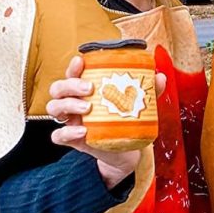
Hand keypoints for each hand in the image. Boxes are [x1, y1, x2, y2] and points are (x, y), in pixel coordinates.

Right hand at [46, 55, 166, 188]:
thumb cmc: (126, 121)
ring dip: (67, 105)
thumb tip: (160, 77)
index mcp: (86, 89)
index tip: (80, 62)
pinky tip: (82, 131)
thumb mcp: (137, 104)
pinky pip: (58, 135)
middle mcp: (74, 102)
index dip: (73, 67)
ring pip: (53, 108)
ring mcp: (70, 120)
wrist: (126, 151)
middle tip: (89, 89)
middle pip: (58, 88)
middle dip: (70, 85)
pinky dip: (66, 132)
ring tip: (87, 109)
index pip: (72, 73)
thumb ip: (147, 91)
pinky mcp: (72, 140)